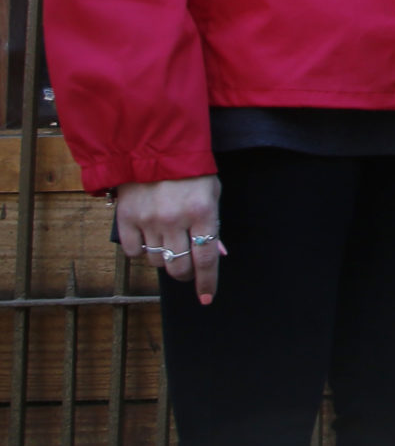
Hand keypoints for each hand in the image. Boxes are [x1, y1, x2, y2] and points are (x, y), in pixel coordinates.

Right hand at [115, 176, 224, 304]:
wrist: (152, 147)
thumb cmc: (189, 172)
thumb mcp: (211, 193)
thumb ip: (213, 224)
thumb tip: (218, 254)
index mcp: (202, 212)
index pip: (207, 258)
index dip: (206, 282)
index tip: (206, 298)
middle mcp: (174, 220)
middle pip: (180, 266)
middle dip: (185, 273)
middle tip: (187, 268)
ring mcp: (148, 220)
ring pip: (157, 262)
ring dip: (164, 260)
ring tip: (167, 243)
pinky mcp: (126, 218)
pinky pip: (133, 253)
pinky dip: (141, 252)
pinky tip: (148, 238)